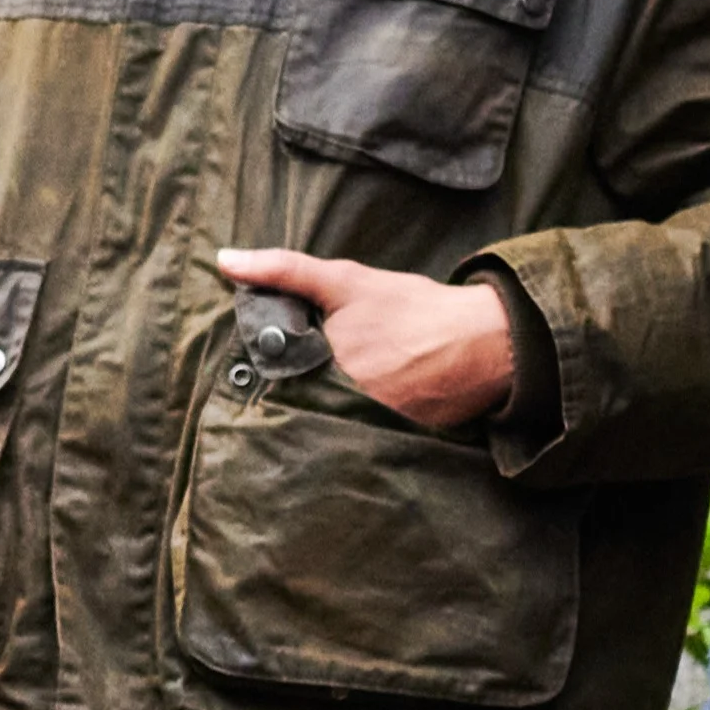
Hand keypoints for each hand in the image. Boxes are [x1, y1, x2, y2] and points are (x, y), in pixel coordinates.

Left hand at [210, 248, 523, 431]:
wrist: (485, 342)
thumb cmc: (413, 308)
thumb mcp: (346, 282)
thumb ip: (284, 270)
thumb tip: (225, 260)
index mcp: (325, 366)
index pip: (277, 381)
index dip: (276, 374)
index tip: (274, 368)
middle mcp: (345, 405)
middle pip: (302, 406)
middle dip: (303, 394)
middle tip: (326, 376)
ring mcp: (372, 430)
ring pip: (329, 425)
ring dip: (329, 414)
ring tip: (354, 393)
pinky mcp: (396, 449)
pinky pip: (362, 442)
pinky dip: (361, 430)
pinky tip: (374, 413)